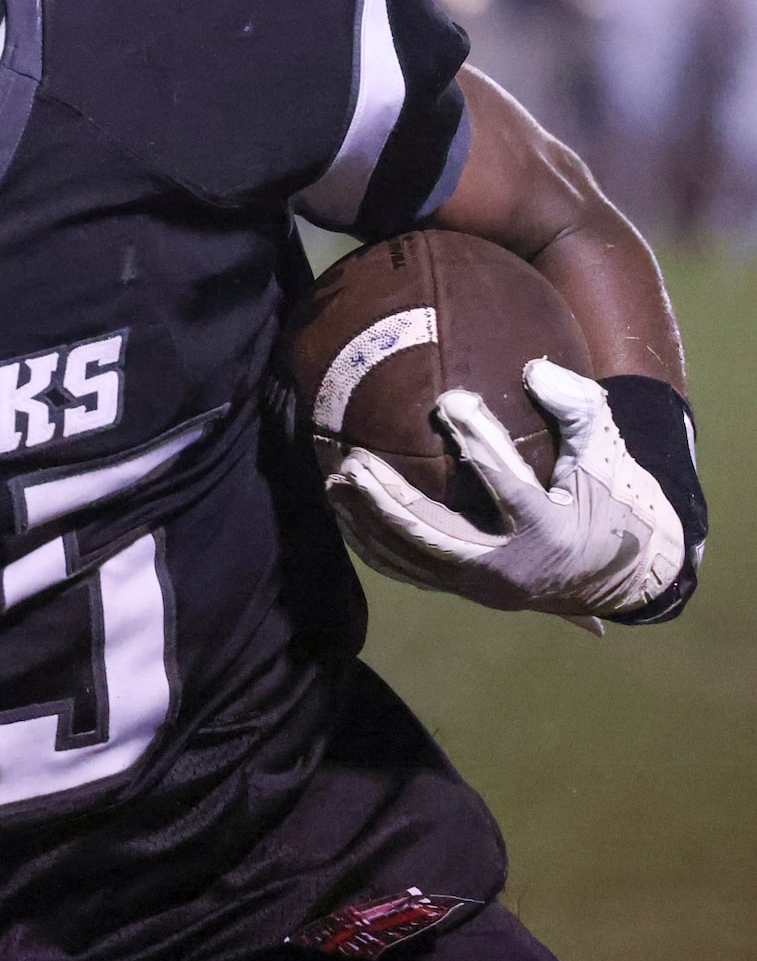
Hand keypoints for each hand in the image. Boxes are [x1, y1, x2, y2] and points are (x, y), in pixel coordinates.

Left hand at [324, 358, 684, 622]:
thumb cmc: (616, 505)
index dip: (476, 439)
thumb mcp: (607, 455)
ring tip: (336, 482)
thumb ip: (578, 409)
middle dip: (390, 499)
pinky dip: (376, 546)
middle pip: (436, 536)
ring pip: (414, 558)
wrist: (623, 576)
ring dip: (370, 521)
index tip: (448, 401)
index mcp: (548, 532)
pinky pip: (411, 572)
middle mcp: (509, 569)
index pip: (505, 483)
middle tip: (355, 460)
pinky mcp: (467, 590)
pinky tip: (348, 517)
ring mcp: (483, 586)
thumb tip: (534, 370)